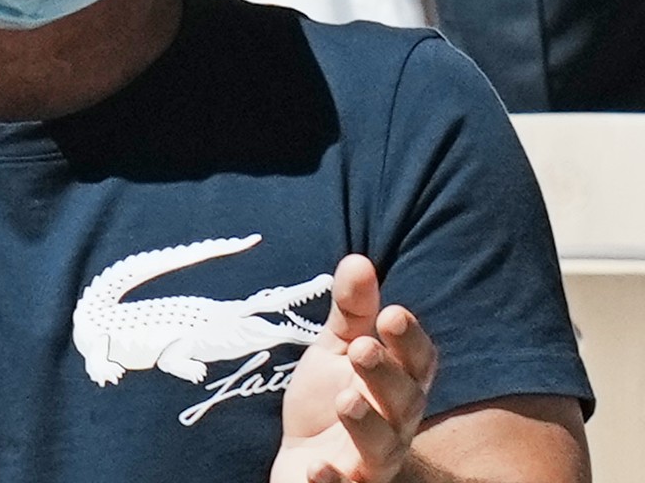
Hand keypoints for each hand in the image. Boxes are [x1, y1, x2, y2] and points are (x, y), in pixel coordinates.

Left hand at [273, 255, 437, 482]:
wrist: (302, 463)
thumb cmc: (328, 401)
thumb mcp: (335, 351)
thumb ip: (351, 313)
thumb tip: (357, 260)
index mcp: (397, 386)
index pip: (418, 364)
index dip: (411, 342)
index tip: (393, 313)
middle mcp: (394, 426)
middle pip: (403, 403)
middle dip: (386, 375)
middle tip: (363, 347)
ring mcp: (371, 462)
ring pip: (381, 448)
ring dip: (366, 425)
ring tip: (346, 399)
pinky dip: (333, 481)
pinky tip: (317, 467)